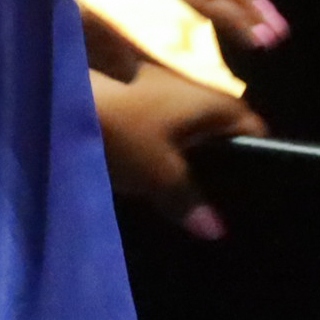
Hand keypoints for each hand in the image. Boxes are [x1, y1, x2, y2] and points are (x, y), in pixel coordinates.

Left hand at [95, 56, 263, 237]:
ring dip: (184, 163)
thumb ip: (190, 201)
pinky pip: (156, 135)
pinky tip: (151, 184)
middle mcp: (189, 90)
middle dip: (219, 165)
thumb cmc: (121, 129)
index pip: (252, 126)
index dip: (260, 156)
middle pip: (218, 131)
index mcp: (209, 100)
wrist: (58, 97)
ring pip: (184, 135)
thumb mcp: (159, 173)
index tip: (258, 193)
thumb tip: (218, 230)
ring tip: (189, 204)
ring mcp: (156, 94)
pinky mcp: (129, 104)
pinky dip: (157, 157)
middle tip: (223, 208)